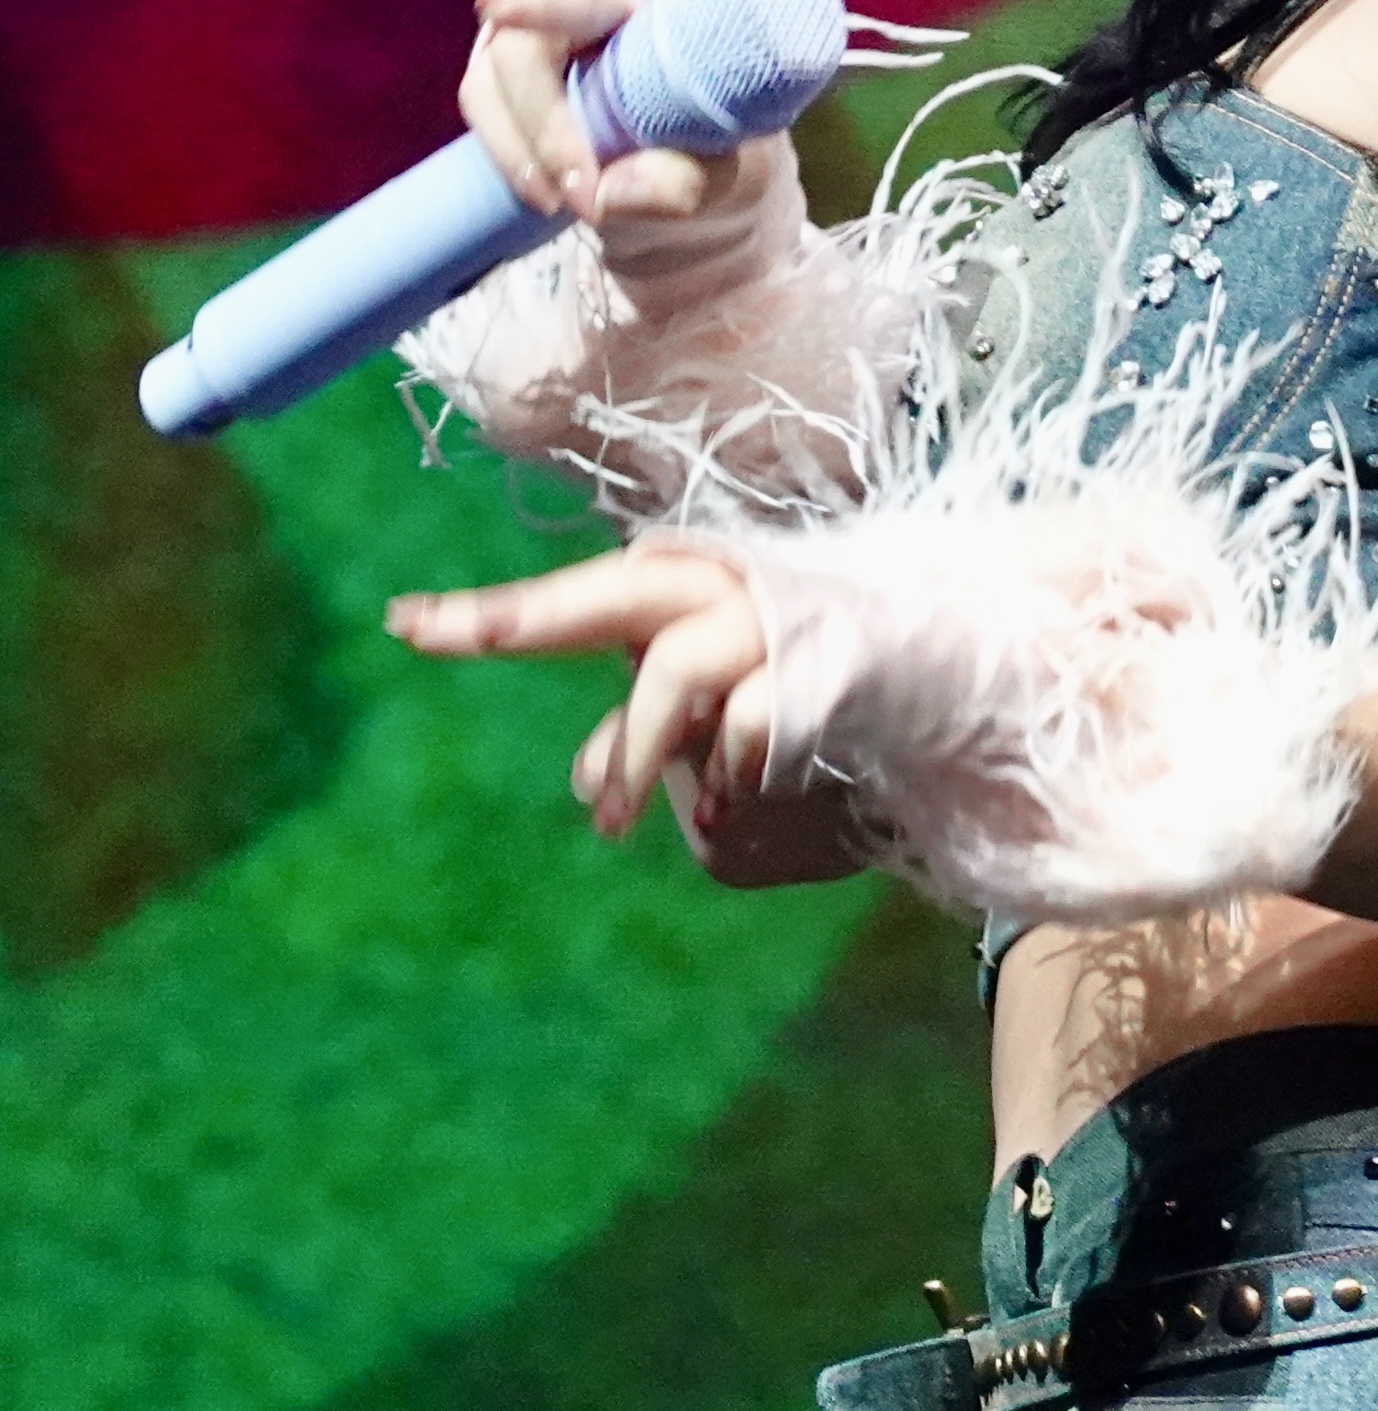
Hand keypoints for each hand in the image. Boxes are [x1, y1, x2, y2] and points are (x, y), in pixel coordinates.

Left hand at [385, 549, 869, 886]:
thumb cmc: (808, 681)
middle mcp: (720, 590)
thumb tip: (589, 782)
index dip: (489, 613)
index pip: (573, 600)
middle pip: (612, 593)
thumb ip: (641, 737)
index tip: (399, 623)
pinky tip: (742, 792)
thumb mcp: (708, 715)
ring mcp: (772, 626)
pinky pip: (747, 726)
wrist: (946, 658)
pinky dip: (732, 769)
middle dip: (525, 613)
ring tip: (608, 821)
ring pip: (674, 670)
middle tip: (440, 634)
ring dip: (638, 747)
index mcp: (682, 588)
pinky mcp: (823, 670)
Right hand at [462, 0, 754, 245]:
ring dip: (539, 142)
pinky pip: (483, 95)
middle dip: (558, 101)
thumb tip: (613, 193)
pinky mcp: (503, 48)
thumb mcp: (719, 178)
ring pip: (512, 60)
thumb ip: (684, 181)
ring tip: (582, 204)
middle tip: (584, 182)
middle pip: (562, 10)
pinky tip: (546, 193)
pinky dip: (513, 153)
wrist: (661, 170)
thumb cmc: (705, 148)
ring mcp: (546, 6)